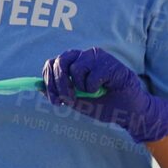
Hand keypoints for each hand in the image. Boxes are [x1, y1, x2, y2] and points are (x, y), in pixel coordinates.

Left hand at [41, 47, 167, 142]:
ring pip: (73, 68)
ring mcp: (96, 56)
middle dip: (58, 84)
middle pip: (59, 61)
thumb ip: (60, 93)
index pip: (52, 64)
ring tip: (92, 93)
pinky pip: (89, 77)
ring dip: (79, 87)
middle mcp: (84, 56)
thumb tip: (38, 87)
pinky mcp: (108, 62)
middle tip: (67, 100)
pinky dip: (93, 88)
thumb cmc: (105, 105)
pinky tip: (105, 89)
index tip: (55, 101)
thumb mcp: (78, 101)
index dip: (48, 81)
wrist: (129, 111)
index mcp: (75, 63)